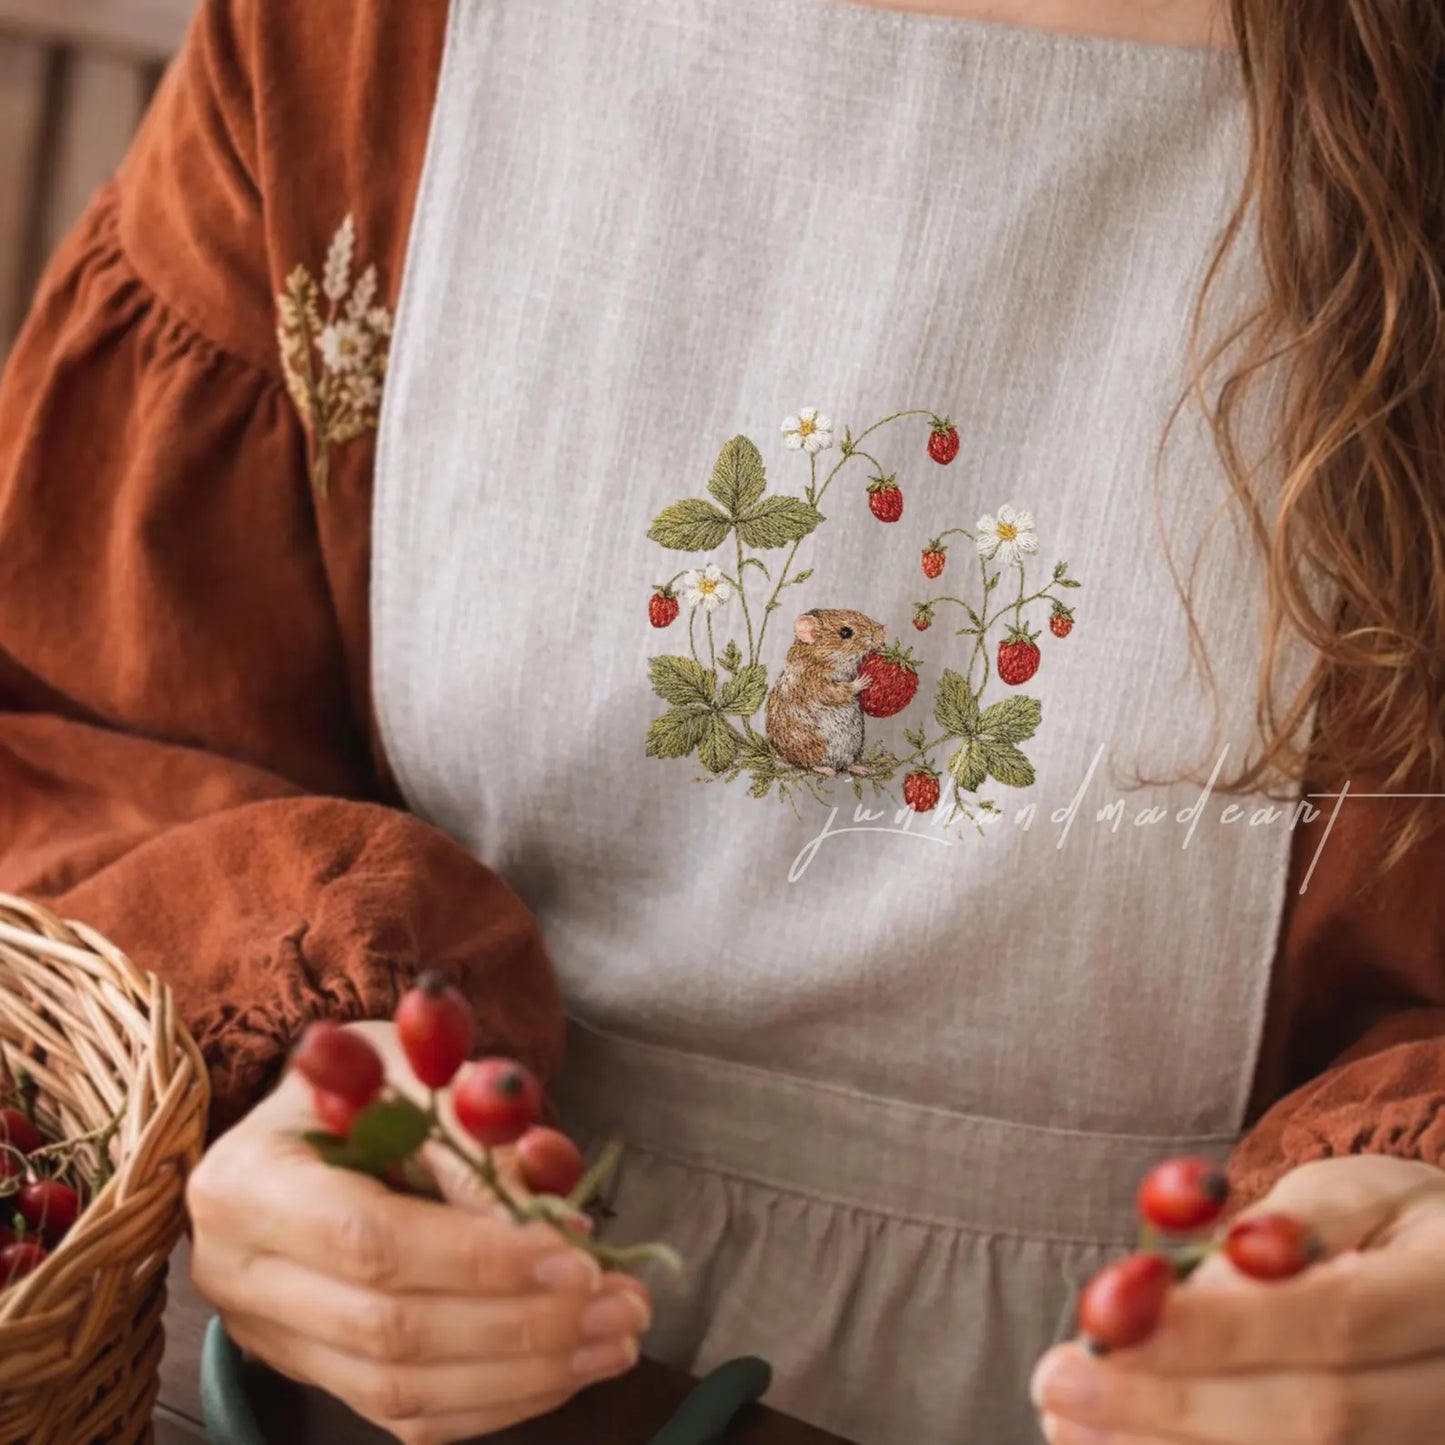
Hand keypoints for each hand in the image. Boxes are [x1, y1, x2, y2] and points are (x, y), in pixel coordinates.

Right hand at [188, 1021, 649, 1444]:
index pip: (370, 1240)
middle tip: (621, 1303)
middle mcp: (243, 1272)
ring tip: (614, 1337)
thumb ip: (475, 1136)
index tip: (577, 1259)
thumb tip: (561, 1228)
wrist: (309, 1114)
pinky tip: (568, 1366)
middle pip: (389, 1331)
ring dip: (525, 1375)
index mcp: (251, 1181)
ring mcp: (270, 1336)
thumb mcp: (415, 1069)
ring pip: (400, 1391)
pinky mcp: (311, 1372)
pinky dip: (497, 1399)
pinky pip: (406, 1414)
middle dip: (522, 1327)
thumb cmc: (369, 1078)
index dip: (480, 1261)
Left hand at [1031, 1156, 1444, 1443]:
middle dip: (1172, 1404)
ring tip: (1068, 1424)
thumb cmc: (1388, 1225)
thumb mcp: (1345, 1192)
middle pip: (1318, 1421)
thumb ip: (1272, 1235)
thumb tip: (1172, 1294)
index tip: (1106, 1324)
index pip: (1335, 1322)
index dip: (1218, 1331)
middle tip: (1056, 1380)